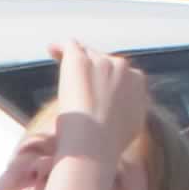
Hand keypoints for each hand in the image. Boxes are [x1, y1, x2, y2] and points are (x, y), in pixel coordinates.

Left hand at [50, 41, 148, 156]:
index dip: (105, 80)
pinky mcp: (79, 62)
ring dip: (75, 60)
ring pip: (86, 54)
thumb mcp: (132, 125)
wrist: (94, 141)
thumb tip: (127, 113)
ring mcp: (100, 62)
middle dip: (92, 70)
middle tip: (75, 83)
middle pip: (103, 61)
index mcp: (137, 81)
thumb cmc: (109, 142)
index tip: (93, 90)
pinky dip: (60, 48)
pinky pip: (70, 47)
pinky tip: (52, 50)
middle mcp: (122, 67)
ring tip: (58, 57)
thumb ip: (131, 111)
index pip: (120, 73)